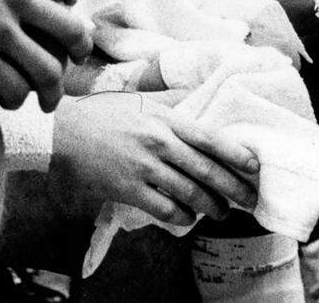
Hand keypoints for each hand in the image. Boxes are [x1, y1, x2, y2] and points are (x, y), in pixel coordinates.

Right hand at [50, 91, 259, 225]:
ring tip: (222, 212)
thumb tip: (199, 104)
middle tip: (248, 199)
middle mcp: (158, 142)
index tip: (254, 166)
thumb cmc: (105, 115)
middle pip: (205, 170)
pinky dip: (182, 216)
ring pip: (189, 193)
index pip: (209, 138)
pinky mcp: (128, 188)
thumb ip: (171, 106)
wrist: (64, 131)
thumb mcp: (142, 102)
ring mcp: (144, 167)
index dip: (235, 153)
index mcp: (165, 119)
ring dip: (211, 206)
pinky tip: (189, 217)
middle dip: (232, 187)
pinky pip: (165, 208)